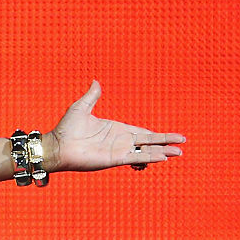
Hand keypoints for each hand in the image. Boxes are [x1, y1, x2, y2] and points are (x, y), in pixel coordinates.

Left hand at [47, 81, 185, 171]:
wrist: (58, 146)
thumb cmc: (66, 129)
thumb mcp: (81, 108)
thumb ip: (92, 96)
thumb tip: (95, 81)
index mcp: (116, 129)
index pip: (141, 132)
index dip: (156, 135)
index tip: (171, 137)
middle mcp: (120, 141)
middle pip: (148, 142)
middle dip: (165, 142)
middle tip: (182, 144)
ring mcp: (118, 151)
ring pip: (145, 151)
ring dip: (161, 152)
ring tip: (178, 153)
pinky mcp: (114, 159)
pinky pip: (135, 157)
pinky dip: (148, 157)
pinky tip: (161, 157)